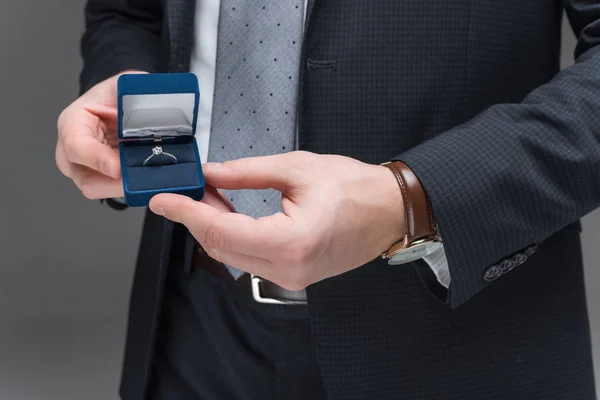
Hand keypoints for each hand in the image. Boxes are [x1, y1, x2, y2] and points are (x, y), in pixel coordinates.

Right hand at [56, 71, 145, 198]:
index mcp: (73, 122)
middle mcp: (72, 149)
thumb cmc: (117, 95)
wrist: (118, 105)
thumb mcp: (125, 86)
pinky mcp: (100, 179)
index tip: (117, 167)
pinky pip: (112, 190)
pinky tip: (146, 179)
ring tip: (148, 178)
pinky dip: (130, 188)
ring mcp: (84, 168)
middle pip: (85, 177)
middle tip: (142, 178)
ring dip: (124, 187)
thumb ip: (135, 92)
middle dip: (115, 182)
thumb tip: (155, 101)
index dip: (96, 158)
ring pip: (99, 189)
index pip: (75, 145)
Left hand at [149, 151, 404, 289]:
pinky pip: (251, 260)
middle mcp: (288, 269)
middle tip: (188, 187)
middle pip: (221, 248)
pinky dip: (234, 237)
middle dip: (197, 218)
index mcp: (291, 242)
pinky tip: (229, 213)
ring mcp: (291, 278)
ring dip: (214, 227)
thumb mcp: (298, 168)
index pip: (221, 232)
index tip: (163, 200)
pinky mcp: (293, 275)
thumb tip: (212, 173)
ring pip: (233, 256)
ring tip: (209, 195)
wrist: (389, 211)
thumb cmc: (356, 189)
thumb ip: (247, 173)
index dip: (187, 214)